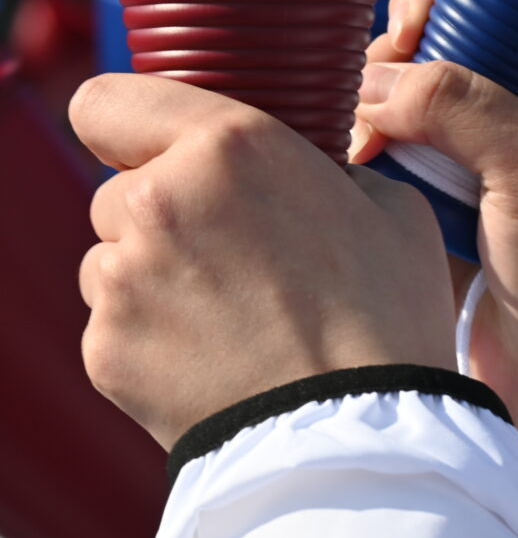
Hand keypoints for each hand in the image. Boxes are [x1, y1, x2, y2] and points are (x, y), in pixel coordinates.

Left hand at [71, 75, 454, 449]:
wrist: (361, 437)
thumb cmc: (390, 319)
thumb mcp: (391, 210)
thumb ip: (319, 171)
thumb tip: (294, 173)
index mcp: (230, 148)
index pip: (106, 101)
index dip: (128, 126)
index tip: (158, 153)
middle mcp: (158, 201)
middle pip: (119, 192)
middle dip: (166, 218)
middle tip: (237, 262)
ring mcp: (122, 281)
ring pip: (113, 260)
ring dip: (156, 278)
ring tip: (234, 322)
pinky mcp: (107, 350)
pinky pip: (117, 326)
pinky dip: (155, 340)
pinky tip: (220, 362)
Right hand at [352, 0, 517, 439]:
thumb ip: (464, 107)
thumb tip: (376, 83)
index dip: (437, 6)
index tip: (402, 41)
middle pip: (434, 42)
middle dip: (390, 65)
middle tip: (375, 112)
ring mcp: (485, 153)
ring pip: (400, 95)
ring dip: (367, 110)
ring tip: (360, 148)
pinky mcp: (443, 197)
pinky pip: (386, 148)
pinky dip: (359, 150)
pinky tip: (348, 168)